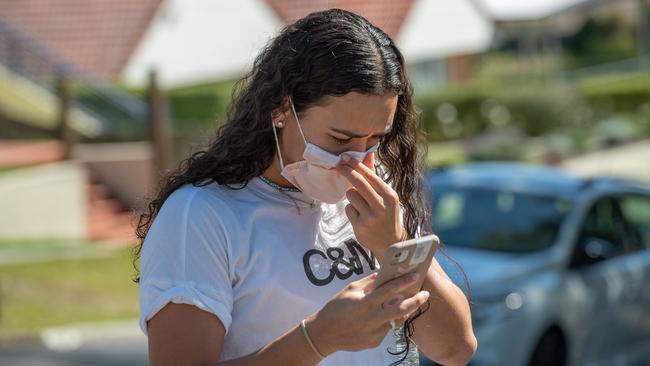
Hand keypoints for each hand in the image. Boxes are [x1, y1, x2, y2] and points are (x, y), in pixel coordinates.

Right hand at [305, 272, 429, 355]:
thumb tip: (382, 274)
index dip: (404, 282)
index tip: (416, 275)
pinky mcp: (374, 342)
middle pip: (401, 310)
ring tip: (410, 304)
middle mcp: (371, 318)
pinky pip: (386, 329)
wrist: (324, 334)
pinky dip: (387, 321)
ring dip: (403, 312)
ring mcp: (374, 332)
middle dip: (416, 301)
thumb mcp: (350, 290)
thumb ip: (368, 283)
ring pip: (395, 321)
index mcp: (365, 303)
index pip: (389, 290)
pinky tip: (383, 317)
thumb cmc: (335, 308)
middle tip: (425, 295)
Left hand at [337, 151, 406, 262]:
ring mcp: (370, 217)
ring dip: (352, 196)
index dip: (356, 165)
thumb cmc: (387, 214)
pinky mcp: (360, 226)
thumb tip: (368, 154)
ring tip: (362, 204)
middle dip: (347, 172)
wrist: (390, 243)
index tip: (345, 157)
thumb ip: (374, 176)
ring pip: (351, 195)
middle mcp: (381, 206)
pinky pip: (348, 209)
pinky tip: (361, 217)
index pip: (370, 176)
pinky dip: (352, 210)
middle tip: (339, 165)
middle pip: (358, 182)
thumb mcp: (386, 196)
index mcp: (390, 196)